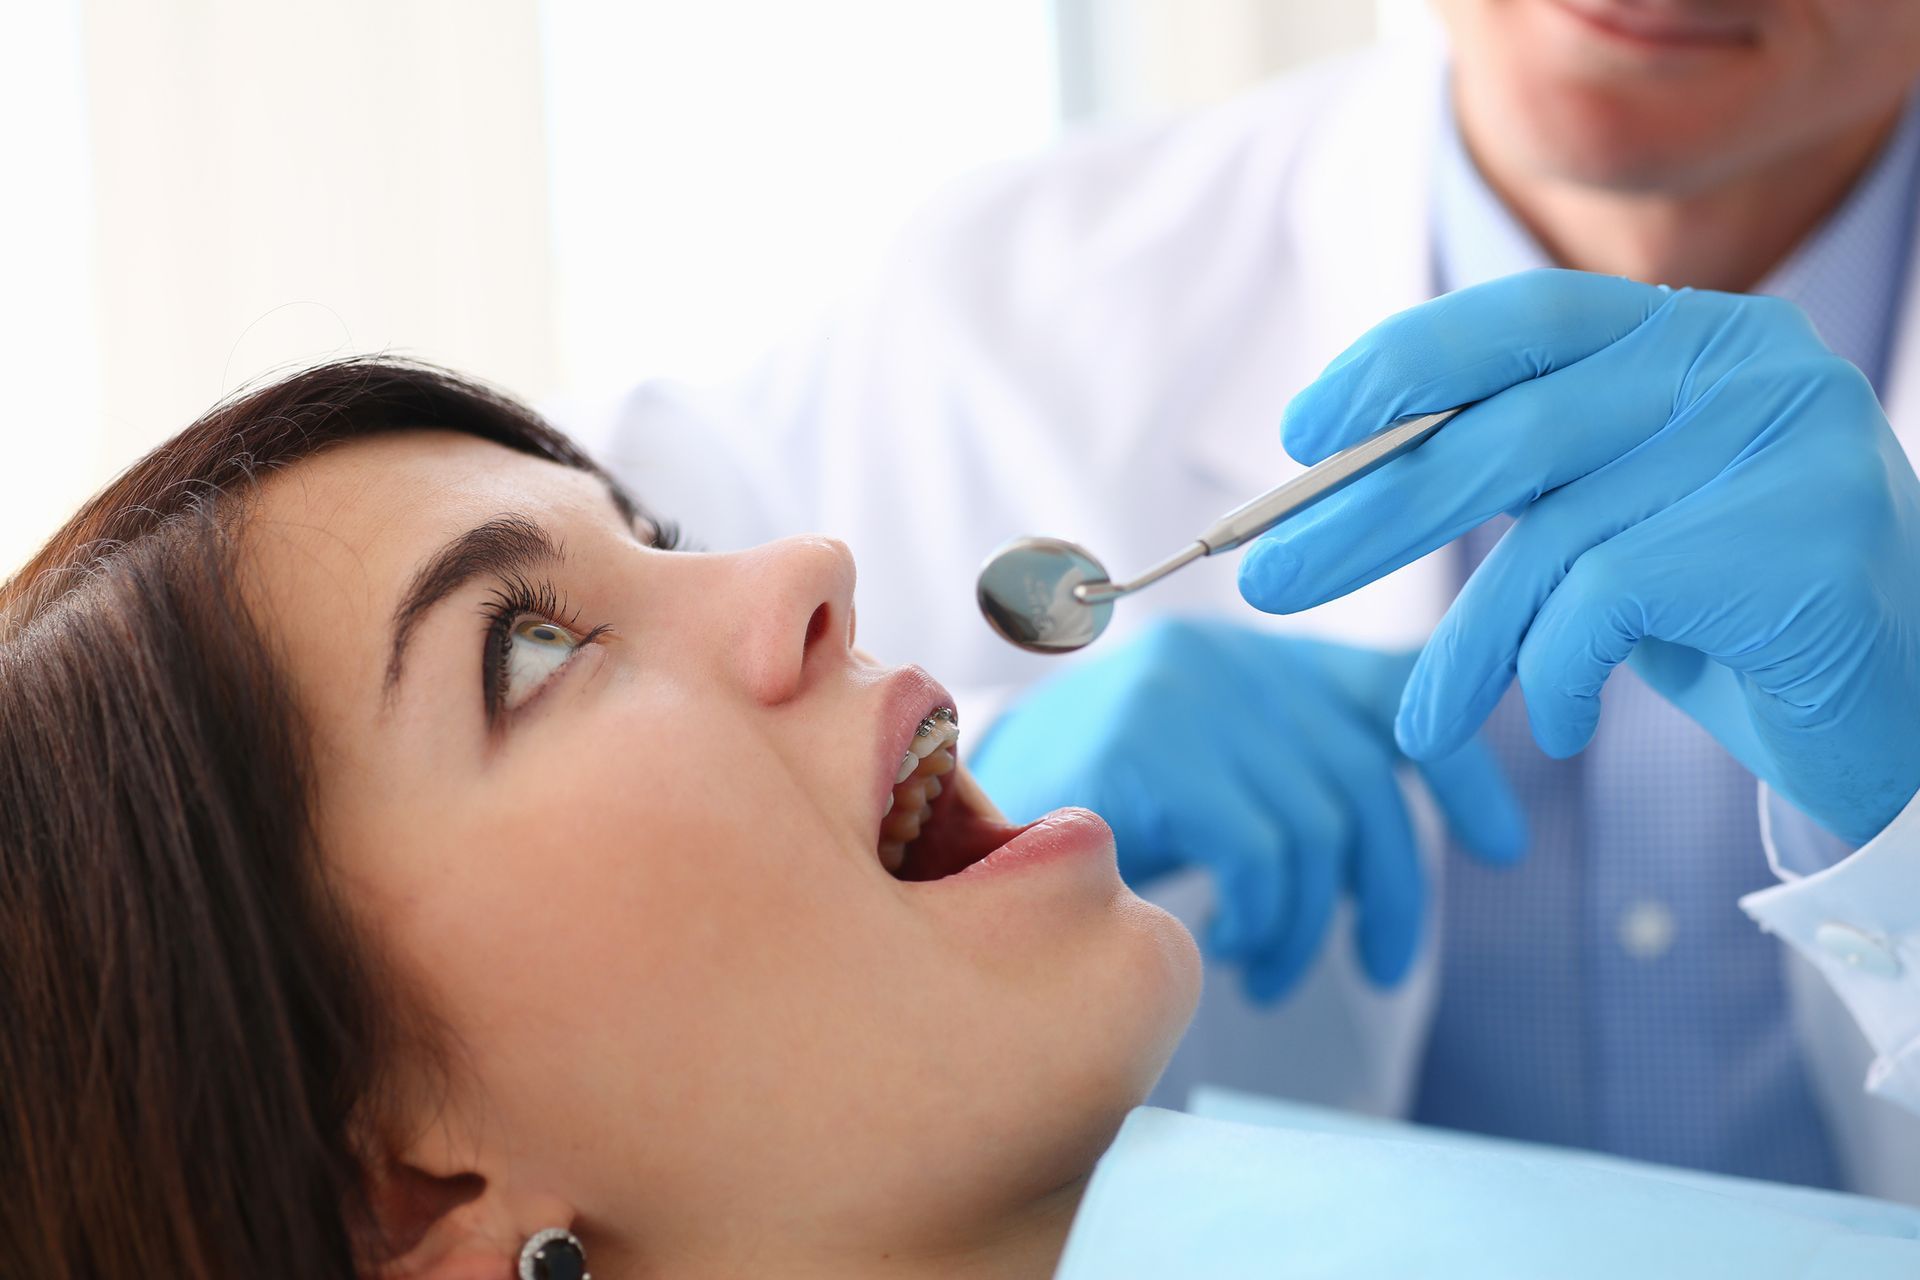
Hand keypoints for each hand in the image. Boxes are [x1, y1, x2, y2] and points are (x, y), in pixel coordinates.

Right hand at [968, 618, 1525, 1001]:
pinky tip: (1232, 951)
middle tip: (1387, 964)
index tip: (1502, 842)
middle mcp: (1224, 659)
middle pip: (1365, 771)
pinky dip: (1263, 917)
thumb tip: (1387, 832)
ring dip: (1309, 923)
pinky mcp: (1150, 748)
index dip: (1458, 765)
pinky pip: (1261, 850)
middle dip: (1393, 885)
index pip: (1389, 685)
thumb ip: (1275, 773)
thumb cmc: (1069, 815)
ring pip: (1318, 825)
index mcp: (1243, 657)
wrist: (930, 818)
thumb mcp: (1189, 778)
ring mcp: (1185, 697)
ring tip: (1274, 968)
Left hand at [1239, 269, 1919, 843]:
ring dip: (1465, 644)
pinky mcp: (1795, 541)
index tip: (1301, 435)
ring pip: (1550, 539)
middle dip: (1372, 513)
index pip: (1523, 319)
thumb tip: (1338, 474)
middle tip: (1269, 577)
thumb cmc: (1730, 619)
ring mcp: (1784, 443)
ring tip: (1418, 724)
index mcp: (1701, 334)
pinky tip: (1559, 720)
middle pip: (1512, 429)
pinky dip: (1554, 675)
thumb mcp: (1617, 522)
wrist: (1899, 720)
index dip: (1400, 369)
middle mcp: (1751, 363)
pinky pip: (1603, 606)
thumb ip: (1526, 471)